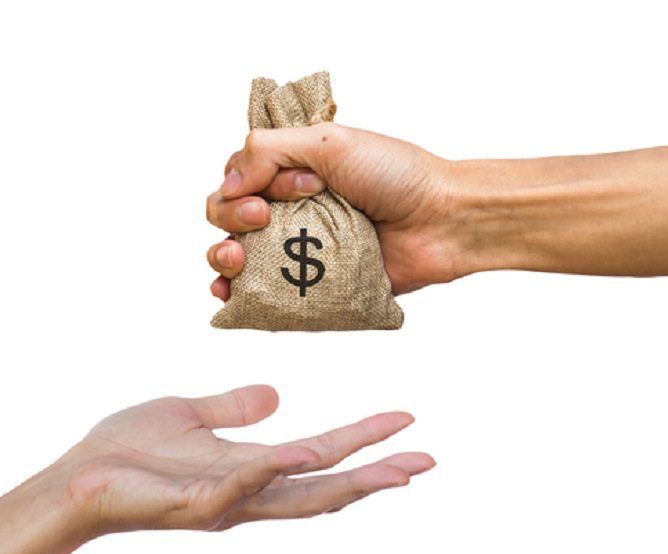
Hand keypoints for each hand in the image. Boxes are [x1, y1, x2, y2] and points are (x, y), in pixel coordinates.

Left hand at [61, 384, 434, 534]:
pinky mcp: (191, 505)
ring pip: (298, 498)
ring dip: (348, 483)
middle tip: (427, 461)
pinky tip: (303, 455)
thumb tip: (278, 394)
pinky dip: (273, 473)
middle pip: (325, 487)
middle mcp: (246, 493)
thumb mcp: (190, 414)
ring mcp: (223, 503)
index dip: (363, 440)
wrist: (74, 480)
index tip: (406, 421)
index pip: (320, 455)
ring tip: (394, 470)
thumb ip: (234, 408)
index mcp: (250, 470)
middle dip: (378, 474)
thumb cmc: (127, 452)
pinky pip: (239, 490)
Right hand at [205, 123, 461, 296]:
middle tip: (261, 220)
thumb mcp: (330, 142)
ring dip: (224, 257)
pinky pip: (269, 296)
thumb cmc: (398, 175)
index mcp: (292, 171)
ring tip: (237, 260)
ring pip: (240, 258)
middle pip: (229, 217)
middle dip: (229, 218)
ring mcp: (302, 250)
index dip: (242, 185)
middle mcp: (292, 209)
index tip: (279, 190)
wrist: (443, 221)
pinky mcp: (316, 286)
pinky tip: (231, 296)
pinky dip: (241, 297)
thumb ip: (270, 150)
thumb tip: (227, 183)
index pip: (237, 179)